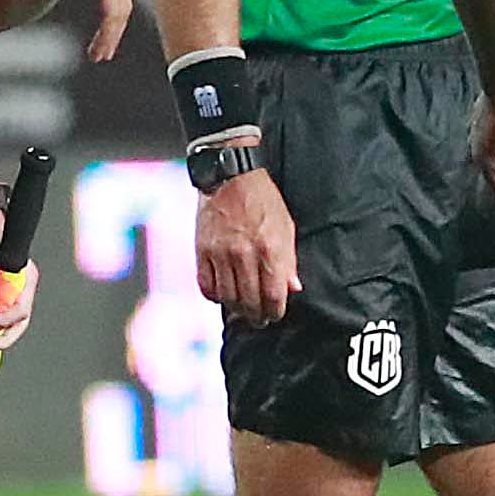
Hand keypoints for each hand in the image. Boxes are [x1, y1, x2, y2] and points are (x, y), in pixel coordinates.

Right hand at [194, 164, 297, 321]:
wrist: (231, 176)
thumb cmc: (263, 200)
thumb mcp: (286, 227)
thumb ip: (289, 260)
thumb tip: (292, 288)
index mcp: (270, 249)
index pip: (273, 296)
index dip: (275, 311)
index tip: (275, 314)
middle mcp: (244, 254)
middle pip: (250, 302)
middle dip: (257, 316)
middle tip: (259, 319)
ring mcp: (220, 253)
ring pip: (227, 297)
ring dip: (236, 309)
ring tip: (242, 310)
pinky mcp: (202, 250)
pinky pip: (206, 285)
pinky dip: (215, 295)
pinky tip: (222, 295)